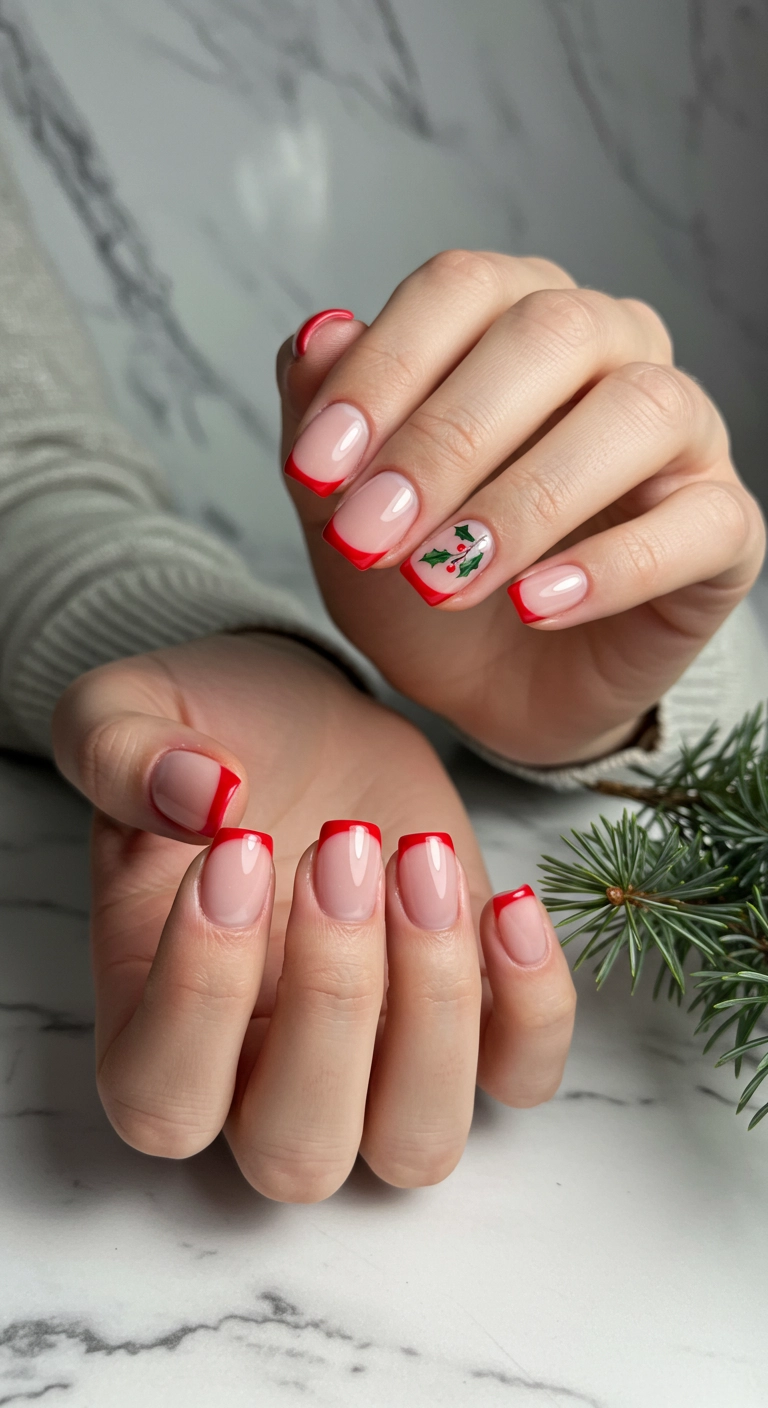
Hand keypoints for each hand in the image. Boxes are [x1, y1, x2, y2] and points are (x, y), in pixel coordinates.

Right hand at [51, 632, 574, 1199]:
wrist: (300, 720)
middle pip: (297, 1153)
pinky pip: (521, 1075)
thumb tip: (204, 800)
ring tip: (420, 857)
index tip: (239, 847)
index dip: (202, 995)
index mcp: (151, 1026)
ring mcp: (376, 1062)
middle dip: (333, 1000)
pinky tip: (505, 900)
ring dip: (433, 1008)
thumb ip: (121, 753)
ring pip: (415, 1142)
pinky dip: (534, 1009)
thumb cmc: (206, 736)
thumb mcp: (124, 709)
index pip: (164, 1100)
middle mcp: (262, 1078)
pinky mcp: (470, 1018)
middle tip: (341, 846)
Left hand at [278, 255, 764, 765]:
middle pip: (551, 333)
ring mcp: (683, 437)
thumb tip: (322, 332)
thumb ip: (321, 416)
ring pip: (639, 412)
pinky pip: (698, 523)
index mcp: (515, 317)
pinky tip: (534, 606)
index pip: (460, 288)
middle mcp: (613, 349)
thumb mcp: (344, 505)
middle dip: (446, 438)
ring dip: (526, 499)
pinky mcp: (724, 529)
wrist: (493, 688)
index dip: (382, 371)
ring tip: (443, 578)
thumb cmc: (425, 573)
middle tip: (372, 534)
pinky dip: (612, 566)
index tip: (313, 470)